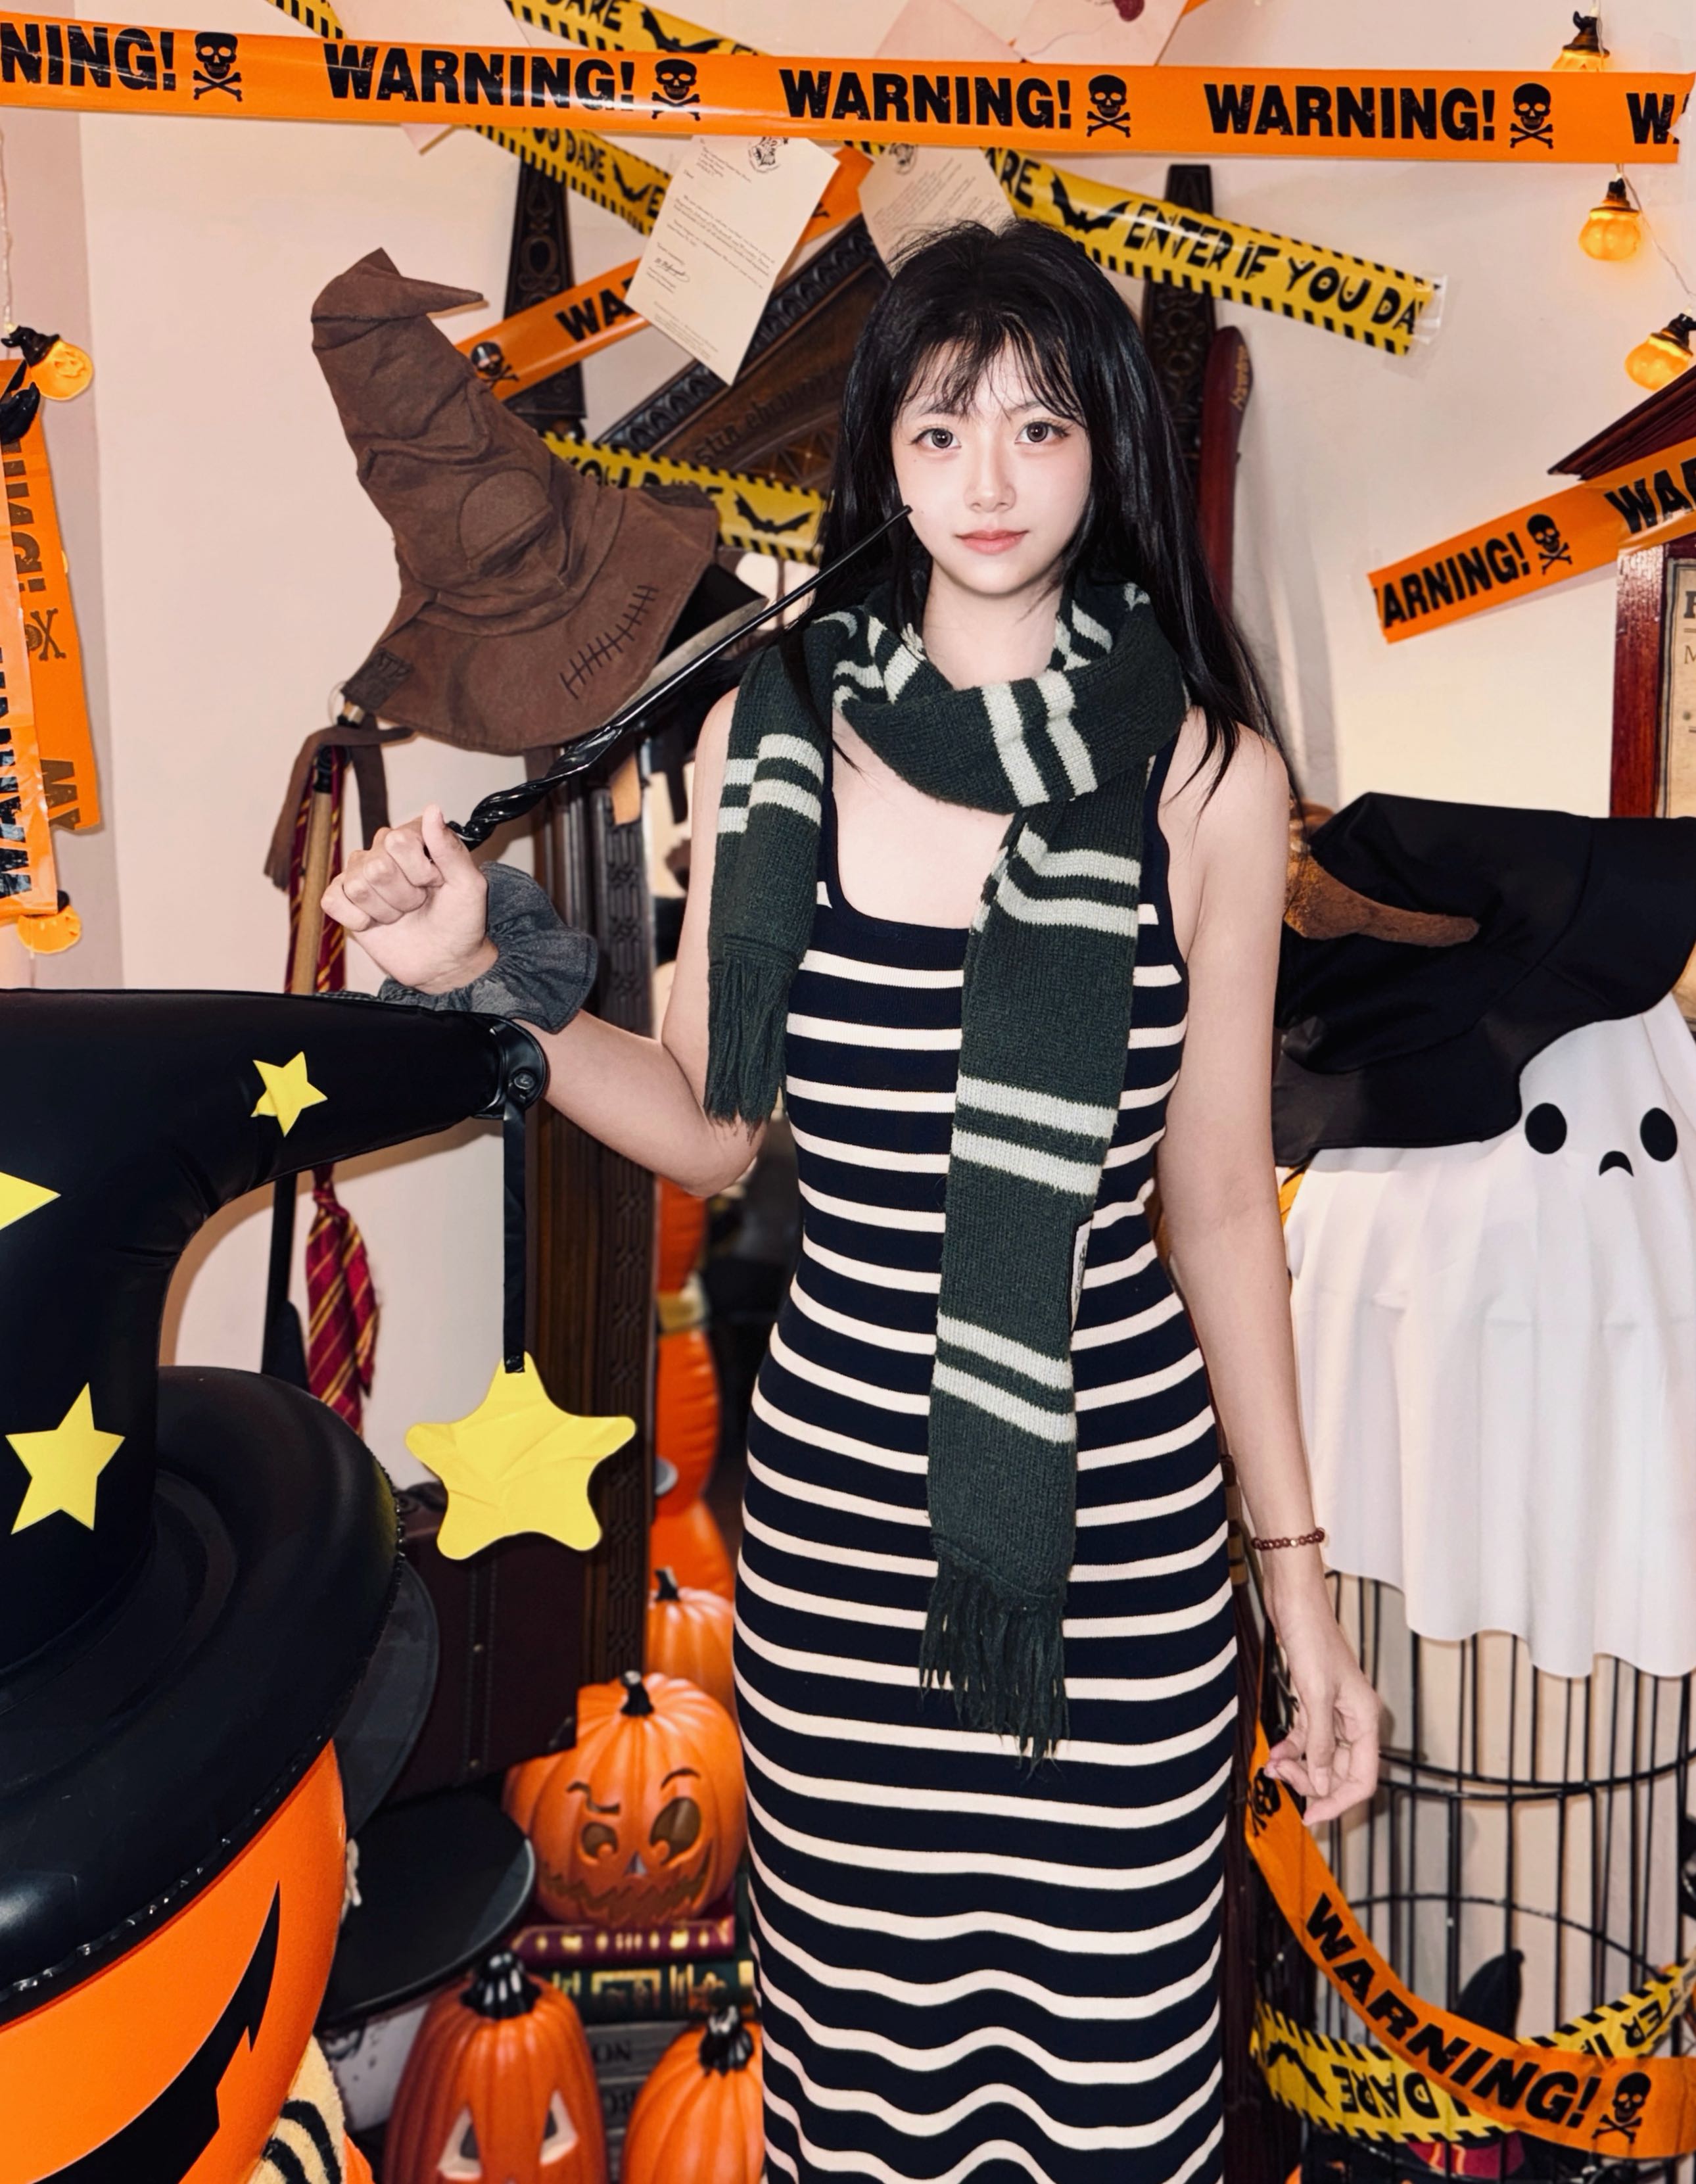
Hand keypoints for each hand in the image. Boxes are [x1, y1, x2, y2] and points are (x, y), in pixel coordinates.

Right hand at [322, 805, 495, 993]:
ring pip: (357, 886)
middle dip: (404, 895)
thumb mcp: (469, 885)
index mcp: (413, 837)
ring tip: (401, 913)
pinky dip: (356, 919)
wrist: (444, 961)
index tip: (436, 884)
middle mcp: (383, 849)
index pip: (399, 841)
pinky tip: (374, 923)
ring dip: (385, 910)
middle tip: (418, 903)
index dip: (420, 872)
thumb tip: (432, 810)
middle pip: (377, 866)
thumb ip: (450, 849)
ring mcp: (360, 873)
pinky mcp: (343, 899)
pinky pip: (332, 900)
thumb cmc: (460, 921)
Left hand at [1262, 1564, 1380, 1826]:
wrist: (1294, 1603)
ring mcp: (1334, 1711)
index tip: (1312, 1816)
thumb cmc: (1312, 1639)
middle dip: (1312, 1781)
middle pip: (1341, 1771)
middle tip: (1282, 1778)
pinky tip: (1276, 1754)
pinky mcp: (1314, 1701)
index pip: (1362, 1778)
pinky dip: (1292, 1748)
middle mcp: (1354, 1719)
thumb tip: (1324, 1785)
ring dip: (1299, 1767)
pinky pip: (1307, 1738)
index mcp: (1365, 1720)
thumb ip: (1320, 1743)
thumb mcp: (1315, 1696)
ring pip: (1322, 1756)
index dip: (1338, 1801)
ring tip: (1273, 1767)